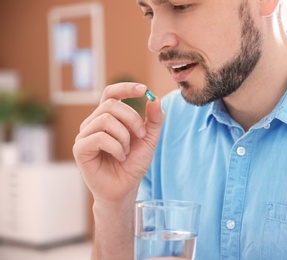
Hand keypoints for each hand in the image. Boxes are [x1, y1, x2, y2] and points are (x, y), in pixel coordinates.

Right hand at [73, 82, 164, 204]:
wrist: (125, 189)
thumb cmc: (133, 164)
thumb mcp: (149, 140)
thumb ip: (154, 120)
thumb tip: (156, 99)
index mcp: (108, 118)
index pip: (111, 93)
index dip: (125, 88)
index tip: (144, 90)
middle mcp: (93, 123)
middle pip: (111, 104)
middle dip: (132, 118)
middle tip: (142, 136)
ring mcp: (85, 135)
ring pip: (105, 119)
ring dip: (124, 136)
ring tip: (127, 151)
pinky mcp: (80, 149)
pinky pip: (99, 137)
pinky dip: (116, 147)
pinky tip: (119, 157)